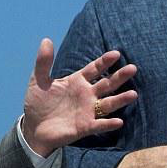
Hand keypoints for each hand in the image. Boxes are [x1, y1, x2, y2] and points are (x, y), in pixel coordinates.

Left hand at [21, 39, 137, 155]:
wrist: (33, 127)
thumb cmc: (38, 103)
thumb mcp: (38, 80)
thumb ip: (43, 62)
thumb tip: (46, 40)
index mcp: (77, 82)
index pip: (94, 69)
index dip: (104, 62)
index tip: (116, 54)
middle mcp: (86, 95)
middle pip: (106, 84)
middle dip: (119, 77)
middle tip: (132, 68)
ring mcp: (87, 111)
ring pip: (108, 104)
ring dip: (120, 99)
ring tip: (133, 94)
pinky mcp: (84, 127)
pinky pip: (99, 124)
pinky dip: (108, 123)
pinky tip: (118, 121)